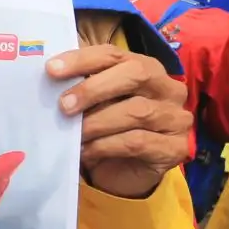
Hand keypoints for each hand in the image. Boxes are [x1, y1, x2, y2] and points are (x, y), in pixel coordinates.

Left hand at [49, 46, 190, 199]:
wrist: (120, 173)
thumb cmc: (105, 130)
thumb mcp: (92, 105)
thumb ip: (80, 86)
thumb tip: (51, 73)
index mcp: (147, 68)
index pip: (115, 55)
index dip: (83, 59)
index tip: (51, 69)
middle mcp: (168, 88)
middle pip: (135, 74)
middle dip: (94, 88)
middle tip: (64, 106)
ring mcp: (176, 118)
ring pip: (136, 111)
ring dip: (97, 122)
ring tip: (73, 134)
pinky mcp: (174, 148)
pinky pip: (137, 141)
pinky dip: (105, 145)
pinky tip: (86, 152)